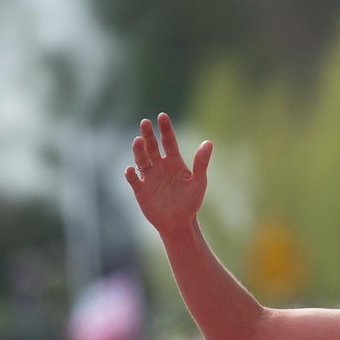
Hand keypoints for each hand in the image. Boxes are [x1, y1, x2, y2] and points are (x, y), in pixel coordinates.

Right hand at [124, 113, 212, 231]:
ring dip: (139, 150)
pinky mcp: (140, 189)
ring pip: (141, 159)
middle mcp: (160, 166)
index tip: (162, 116)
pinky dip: (131, 174)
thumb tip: (208, 142)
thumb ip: (201, 163)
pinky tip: (131, 169)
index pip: (168, 141)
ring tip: (138, 141)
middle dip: (148, 135)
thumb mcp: (198, 182)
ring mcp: (149, 177)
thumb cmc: (191, 202)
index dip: (165, 129)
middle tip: (145, 122)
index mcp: (174, 162)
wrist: (179, 222)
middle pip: (152, 147)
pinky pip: (134, 179)